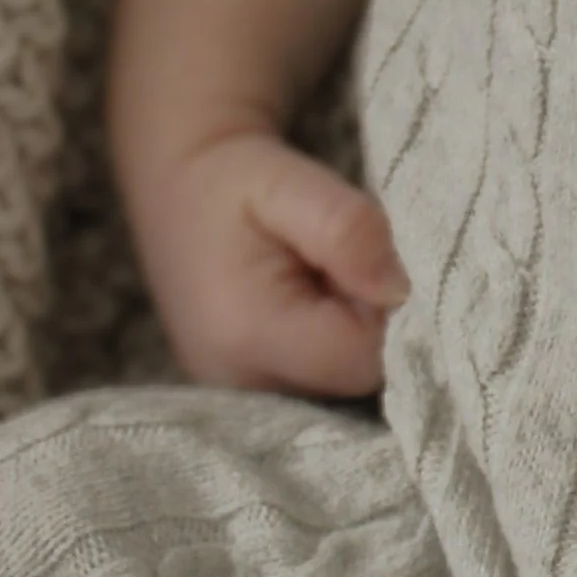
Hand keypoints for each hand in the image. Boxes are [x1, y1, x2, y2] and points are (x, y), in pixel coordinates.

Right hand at [133, 129, 407, 397]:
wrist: (177, 190)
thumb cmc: (233, 180)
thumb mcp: (291, 184)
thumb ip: (347, 230)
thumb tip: (399, 292)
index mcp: (249, 335)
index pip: (365, 356)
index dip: (387, 310)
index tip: (360, 260)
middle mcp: (240, 385)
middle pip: (356, 378)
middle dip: (368, 321)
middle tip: (331, 264)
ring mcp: (242, 396)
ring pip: (343, 384)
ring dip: (349, 333)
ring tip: (314, 279)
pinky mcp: (251, 393)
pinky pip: (321, 385)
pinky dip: (330, 345)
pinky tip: (307, 304)